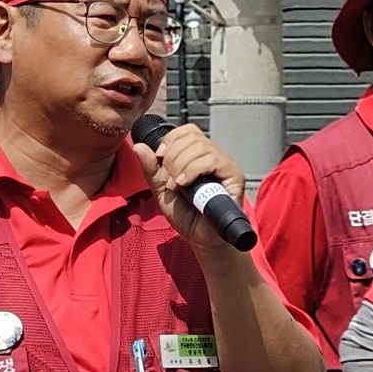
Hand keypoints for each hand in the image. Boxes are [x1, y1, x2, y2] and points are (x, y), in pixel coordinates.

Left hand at [132, 123, 245, 252]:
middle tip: (169, 181)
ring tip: (176, 186)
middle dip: (172, 156)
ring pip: (200, 147)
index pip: (186, 131)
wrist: (203, 239)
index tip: (160, 159)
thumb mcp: (162, 191)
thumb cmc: (187, 216)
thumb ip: (151, 169)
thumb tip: (138, 145)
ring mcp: (225, 165)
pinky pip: (211, 161)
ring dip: (180, 166)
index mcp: (198, 156)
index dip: (170, 141)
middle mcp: (213, 156)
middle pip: (191, 136)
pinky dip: (192, 170)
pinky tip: (185, 184)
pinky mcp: (234, 175)